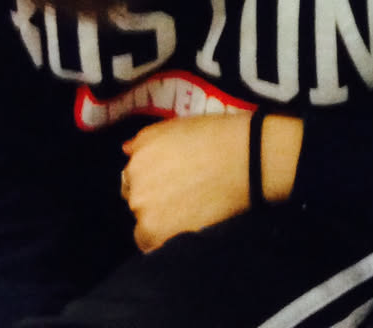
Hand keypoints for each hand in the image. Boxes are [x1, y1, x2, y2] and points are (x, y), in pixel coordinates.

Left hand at [119, 111, 301, 252]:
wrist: (247, 159)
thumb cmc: (220, 137)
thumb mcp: (177, 127)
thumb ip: (145, 140)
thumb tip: (125, 150)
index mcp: (139, 154)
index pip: (132, 178)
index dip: (154, 182)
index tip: (174, 185)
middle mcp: (134, 181)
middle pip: (137, 201)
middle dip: (156, 201)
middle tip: (186, 199)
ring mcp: (142, 209)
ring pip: (144, 224)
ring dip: (160, 223)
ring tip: (191, 216)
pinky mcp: (155, 234)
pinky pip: (150, 246)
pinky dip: (165, 242)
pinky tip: (187, 230)